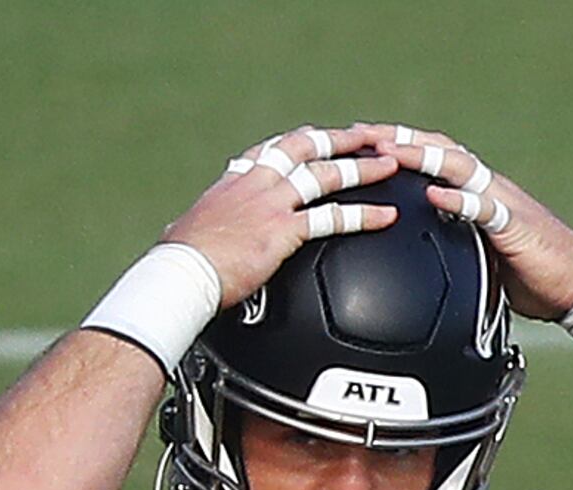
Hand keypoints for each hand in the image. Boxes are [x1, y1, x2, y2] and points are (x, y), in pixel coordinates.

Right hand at [160, 124, 405, 307]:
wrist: (181, 272)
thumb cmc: (182, 260)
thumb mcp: (189, 231)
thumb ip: (204, 227)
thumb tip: (182, 236)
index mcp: (233, 183)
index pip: (270, 149)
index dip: (297, 140)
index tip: (315, 133)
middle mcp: (254, 184)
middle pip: (303, 148)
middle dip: (338, 139)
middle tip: (367, 135)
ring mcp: (270, 203)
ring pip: (325, 175)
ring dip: (362, 167)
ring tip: (391, 164)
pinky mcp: (283, 229)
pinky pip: (333, 218)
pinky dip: (365, 215)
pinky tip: (389, 216)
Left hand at [367, 124, 572, 320]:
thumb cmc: (532, 270)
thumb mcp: (480, 250)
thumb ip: (453, 237)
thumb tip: (416, 242)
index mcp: (478, 191)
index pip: (433, 153)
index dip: (396, 142)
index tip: (358, 138)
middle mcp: (488, 187)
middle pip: (438, 147)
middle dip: (396, 137)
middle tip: (357, 133)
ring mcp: (503, 203)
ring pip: (457, 166)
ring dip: (420, 155)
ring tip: (388, 150)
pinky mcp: (516, 227)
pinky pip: (484, 207)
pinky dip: (458, 199)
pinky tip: (434, 193)